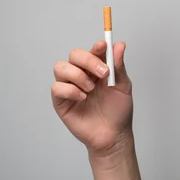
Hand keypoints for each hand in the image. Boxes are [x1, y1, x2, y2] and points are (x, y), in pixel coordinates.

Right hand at [52, 41, 133, 156]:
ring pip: (60, 67)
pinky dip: (70, 90)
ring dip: (78, 75)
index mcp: (97, 68)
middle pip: (74, 55)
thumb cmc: (118, 110)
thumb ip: (118, 66)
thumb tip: (119, 44)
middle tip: (103, 73)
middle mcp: (82, 74)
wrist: (113, 134)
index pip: (92, 51)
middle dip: (88, 60)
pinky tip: (82, 98)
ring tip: (91, 89)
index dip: (96, 47)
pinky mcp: (60, 101)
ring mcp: (70, 87)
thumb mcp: (123, 86)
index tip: (103, 46)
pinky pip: (57, 87)